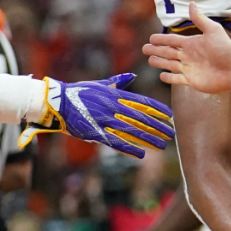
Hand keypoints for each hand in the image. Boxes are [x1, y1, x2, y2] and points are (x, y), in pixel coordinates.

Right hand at [19, 74, 173, 158]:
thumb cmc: (79, 92)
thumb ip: (118, 81)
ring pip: (132, 131)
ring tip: (162, 145)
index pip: (142, 103)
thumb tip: (133, 75)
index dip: (158, 109)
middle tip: (172, 133)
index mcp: (116, 95)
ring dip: (149, 139)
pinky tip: (141, 154)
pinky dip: (130, 148)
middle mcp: (114, 107)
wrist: (58, 101)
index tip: (170, 116)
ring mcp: (106, 120)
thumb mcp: (100, 84)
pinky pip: (116, 141)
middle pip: (141, 118)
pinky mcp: (96, 132)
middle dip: (158, 127)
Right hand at [144, 3, 230, 93]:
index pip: (172, 40)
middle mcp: (188, 56)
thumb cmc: (225, 49)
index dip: (161, 39)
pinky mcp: (192, 80)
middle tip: (144, 49)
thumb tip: (191, 3)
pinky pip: (177, 79)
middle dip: (156, 50)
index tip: (151, 38)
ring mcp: (189, 68)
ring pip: (170, 65)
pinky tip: (162, 76)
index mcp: (191, 44)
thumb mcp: (212, 30)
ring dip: (159, 62)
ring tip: (150, 60)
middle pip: (167, 52)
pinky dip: (169, 78)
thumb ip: (200, 19)